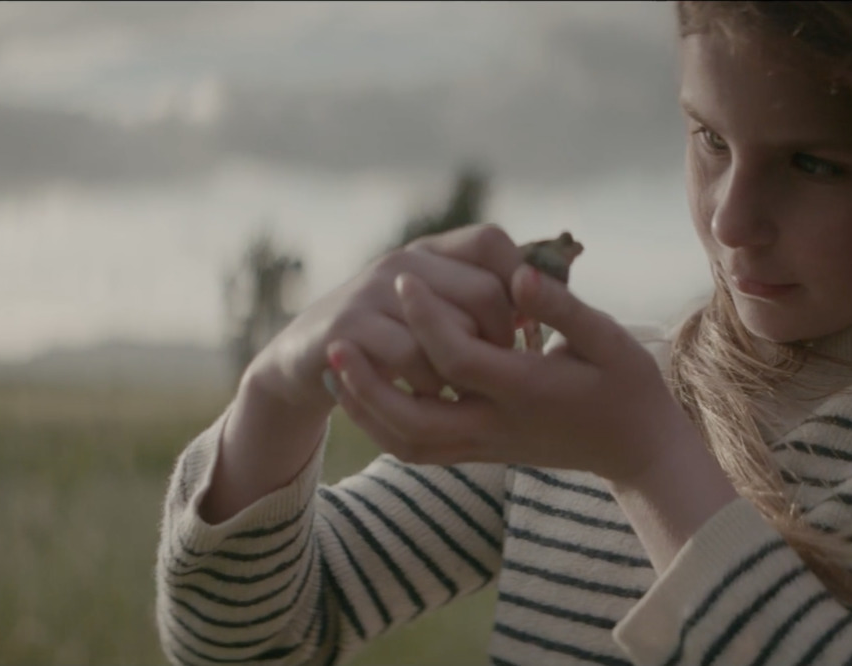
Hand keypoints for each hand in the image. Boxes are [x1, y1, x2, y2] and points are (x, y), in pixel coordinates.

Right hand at [239, 224, 528, 418]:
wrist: (305, 356)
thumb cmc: (389, 336)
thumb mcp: (433, 305)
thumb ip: (481, 296)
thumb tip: (546, 304)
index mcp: (431, 251)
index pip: (491, 242)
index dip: (520, 281)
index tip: (529, 327)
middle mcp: (404, 263)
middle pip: (481, 292)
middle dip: (500, 337)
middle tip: (502, 368)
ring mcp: (373, 293)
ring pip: (450, 331)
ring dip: (466, 371)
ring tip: (468, 390)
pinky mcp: (348, 330)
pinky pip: (410, 359)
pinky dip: (430, 386)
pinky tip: (435, 400)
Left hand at [325, 262, 702, 482]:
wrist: (636, 447)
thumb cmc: (627, 384)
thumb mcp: (609, 338)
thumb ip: (561, 307)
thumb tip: (520, 274)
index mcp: (528, 389)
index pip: (460, 357)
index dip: (426, 317)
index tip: (403, 277)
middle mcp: (499, 423)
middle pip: (415, 416)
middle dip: (369, 381)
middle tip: (336, 341)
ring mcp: (486, 444)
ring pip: (409, 442)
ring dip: (366, 408)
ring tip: (335, 368)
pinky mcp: (480, 453)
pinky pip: (418, 451)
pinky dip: (382, 427)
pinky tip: (362, 394)